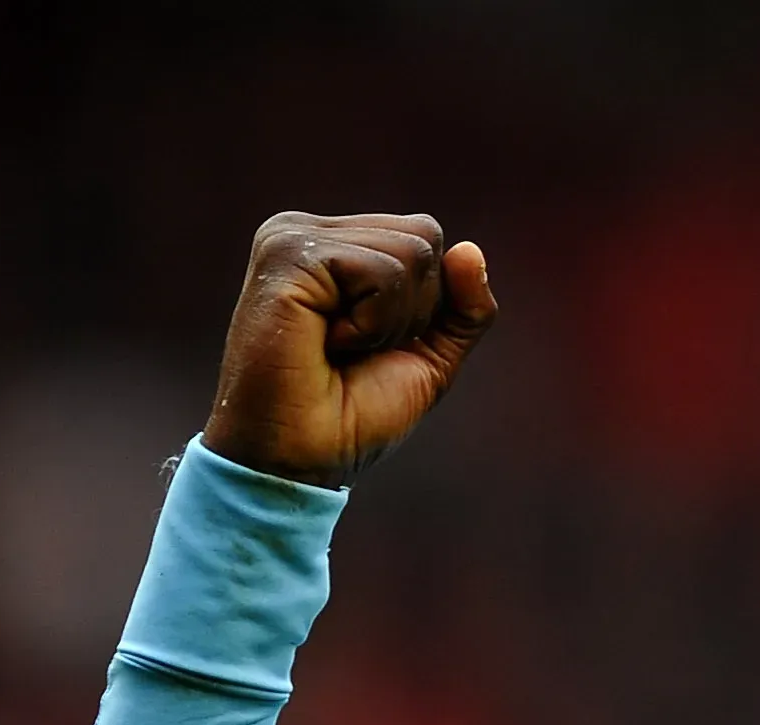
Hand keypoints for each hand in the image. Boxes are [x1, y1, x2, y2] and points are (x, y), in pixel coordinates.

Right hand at [200, 211, 496, 487]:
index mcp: (335, 243)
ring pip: (410, 253)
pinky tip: (327, 343)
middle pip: (425, 236)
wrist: (298, 460)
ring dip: (391, 322)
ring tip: (338, 347)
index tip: (373, 344)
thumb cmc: (352, 415)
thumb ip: (462, 308)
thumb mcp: (429, 357)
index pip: (425, 235)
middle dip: (414, 311)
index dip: (427, 304)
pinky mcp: (287, 256)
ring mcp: (292, 237)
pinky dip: (373, 324)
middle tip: (355, 350)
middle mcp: (309, 230)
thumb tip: (472, 251)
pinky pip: (380, 273)